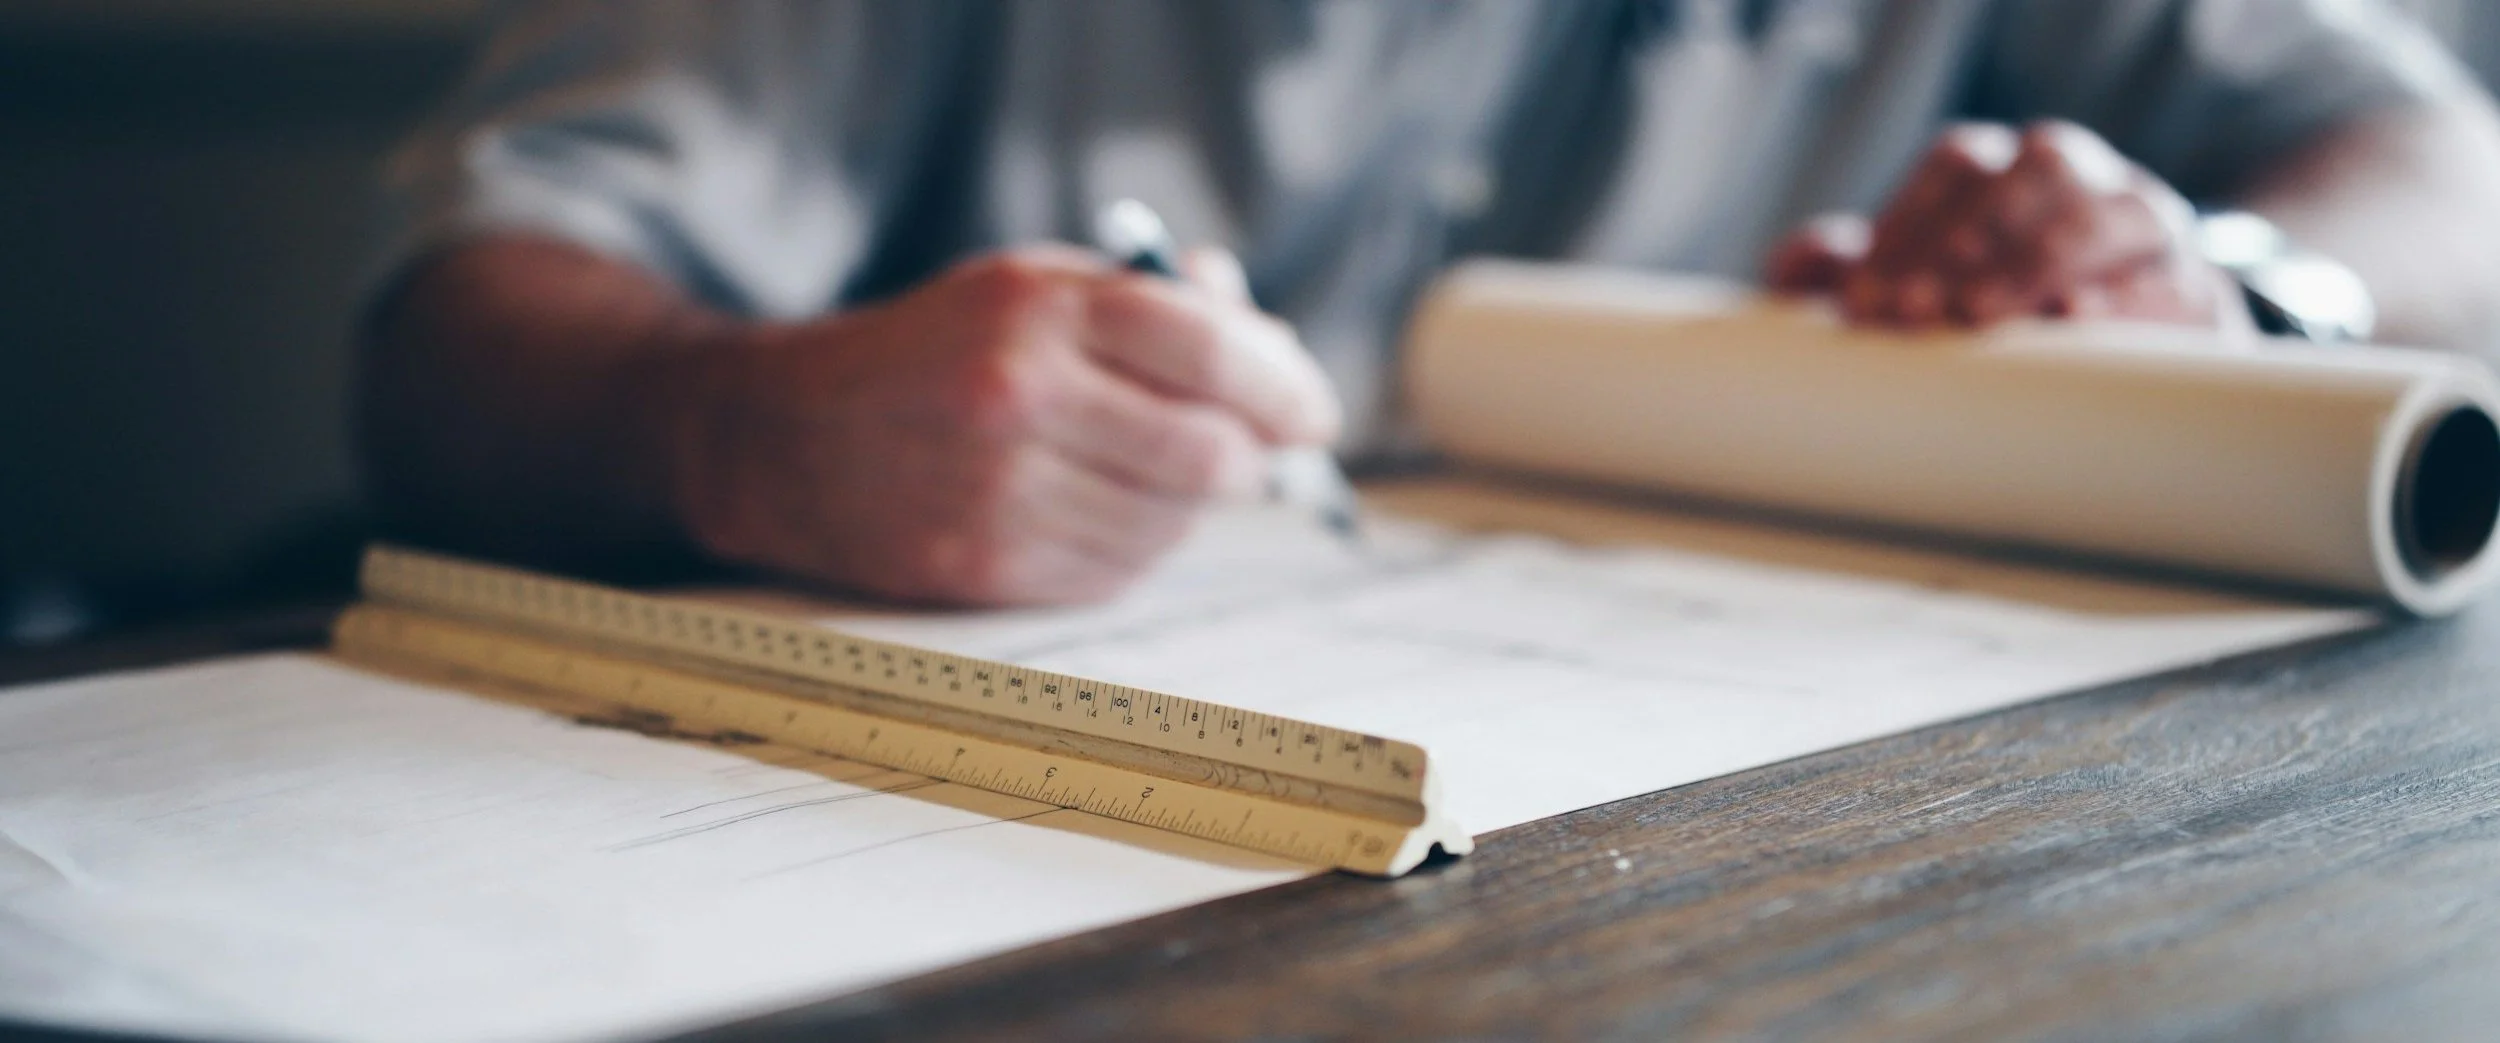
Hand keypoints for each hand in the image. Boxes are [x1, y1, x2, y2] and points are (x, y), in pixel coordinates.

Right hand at [669, 245, 1339, 605]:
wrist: (779, 437)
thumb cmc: (930, 354)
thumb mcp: (1027, 287)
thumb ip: (1150, 302)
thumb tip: (1267, 337)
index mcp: (1037, 309)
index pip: (1210, 350)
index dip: (1285, 386)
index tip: (1313, 412)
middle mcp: (1019, 398)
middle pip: (1209, 454)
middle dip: (1249, 458)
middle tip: (1250, 452)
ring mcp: (1001, 493)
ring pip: (1172, 524)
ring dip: (1188, 507)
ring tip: (1147, 472)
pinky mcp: (985, 568)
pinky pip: (1119, 573)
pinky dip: (1135, 546)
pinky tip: (1098, 511)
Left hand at [1765, 120, 2251, 332]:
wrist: (2125, 361)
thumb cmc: (1991, 318)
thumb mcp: (1914, 293)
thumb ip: (1851, 272)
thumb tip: (1802, 262)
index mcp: (2010, 169)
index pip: (1959, 166)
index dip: (1909, 224)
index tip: (1863, 298)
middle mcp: (2084, 180)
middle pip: (2034, 172)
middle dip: (1967, 238)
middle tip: (1912, 310)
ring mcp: (2148, 226)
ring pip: (2108, 213)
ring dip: (2038, 259)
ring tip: (1981, 314)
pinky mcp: (2197, 290)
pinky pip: (2172, 282)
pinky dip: (2125, 300)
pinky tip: (2075, 322)